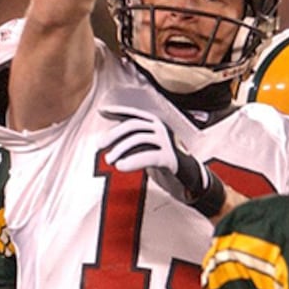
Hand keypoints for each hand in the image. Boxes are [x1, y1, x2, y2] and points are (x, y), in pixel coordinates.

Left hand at [97, 106, 225, 216]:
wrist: (188, 177)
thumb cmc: (163, 159)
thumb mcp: (146, 145)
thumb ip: (132, 137)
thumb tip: (108, 134)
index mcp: (156, 124)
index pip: (134, 114)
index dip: (118, 111)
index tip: (101, 111)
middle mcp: (162, 129)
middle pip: (134, 125)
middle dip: (114, 134)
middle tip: (100, 146)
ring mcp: (168, 143)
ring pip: (139, 139)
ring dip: (120, 149)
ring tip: (109, 160)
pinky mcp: (171, 158)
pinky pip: (149, 157)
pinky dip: (132, 161)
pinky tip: (121, 166)